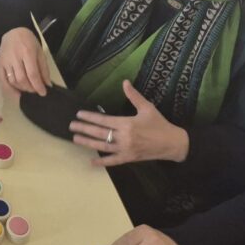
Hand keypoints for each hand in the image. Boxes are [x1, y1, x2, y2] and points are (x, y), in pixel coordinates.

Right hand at [0, 27, 51, 97]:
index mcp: (27, 53)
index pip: (32, 74)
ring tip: (28, 88)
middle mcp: (15, 58)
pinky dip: (8, 89)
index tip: (43, 93)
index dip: (38, 86)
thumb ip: (44, 68)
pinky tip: (16, 94)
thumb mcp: (39, 51)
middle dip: (30, 88)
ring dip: (21, 88)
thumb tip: (48, 84)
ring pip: (13, 81)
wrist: (12, 31)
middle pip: (22, 79)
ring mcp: (6, 61)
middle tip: (35, 90)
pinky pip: (2, 79)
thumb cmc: (28, 41)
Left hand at [69, 80, 189, 165]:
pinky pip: (113, 161)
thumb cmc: (159, 124)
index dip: (90, 117)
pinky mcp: (129, 158)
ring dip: (88, 143)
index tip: (78, 114)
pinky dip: (102, 162)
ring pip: (103, 146)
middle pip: (99, 133)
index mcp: (127, 123)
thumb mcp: (147, 107)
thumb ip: (134, 96)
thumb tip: (125, 82)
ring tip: (75, 139)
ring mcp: (126, 149)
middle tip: (71, 126)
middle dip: (84, 129)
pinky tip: (92, 162)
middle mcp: (124, 137)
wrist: (173, 144)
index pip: (103, 120)